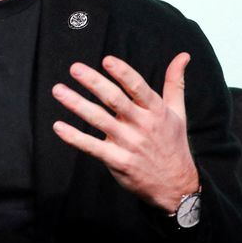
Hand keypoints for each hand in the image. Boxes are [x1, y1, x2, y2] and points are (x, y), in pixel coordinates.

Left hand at [51, 53, 198, 211]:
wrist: (177, 187)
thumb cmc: (173, 144)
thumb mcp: (178, 112)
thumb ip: (175, 83)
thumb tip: (183, 56)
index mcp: (156, 111)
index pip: (138, 88)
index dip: (123, 73)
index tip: (107, 60)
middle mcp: (142, 125)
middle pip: (115, 100)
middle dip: (94, 82)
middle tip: (74, 68)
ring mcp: (129, 143)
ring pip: (99, 120)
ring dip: (77, 104)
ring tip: (58, 91)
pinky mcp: (118, 160)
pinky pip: (92, 147)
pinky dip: (74, 137)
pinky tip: (58, 127)